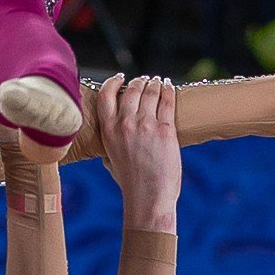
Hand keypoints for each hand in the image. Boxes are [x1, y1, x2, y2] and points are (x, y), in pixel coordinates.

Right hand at [94, 72, 180, 228]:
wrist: (148, 197)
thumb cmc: (130, 183)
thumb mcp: (111, 161)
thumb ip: (110, 146)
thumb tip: (112, 141)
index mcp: (108, 131)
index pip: (106, 95)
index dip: (113, 81)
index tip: (120, 78)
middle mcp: (125, 124)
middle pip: (131, 89)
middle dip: (138, 82)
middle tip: (144, 81)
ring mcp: (146, 125)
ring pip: (150, 92)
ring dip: (154, 84)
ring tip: (157, 83)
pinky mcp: (165, 129)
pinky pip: (166, 101)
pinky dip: (167, 91)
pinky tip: (168, 88)